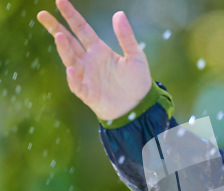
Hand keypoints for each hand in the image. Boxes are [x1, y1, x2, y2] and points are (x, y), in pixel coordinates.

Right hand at [37, 0, 151, 120]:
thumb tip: (119, 13)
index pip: (82, 29)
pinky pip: (77, 85)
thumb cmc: (137, 81)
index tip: (60, 1)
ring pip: (70, 60)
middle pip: (69, 42)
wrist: (139, 106)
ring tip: (59, 36)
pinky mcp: (87, 93)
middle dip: (56, 28)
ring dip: (64, 49)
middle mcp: (89, 61)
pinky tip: (70, 69)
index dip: (71, 16)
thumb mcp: (135, 56)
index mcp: (99, 50)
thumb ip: (126, 37)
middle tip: (42, 14)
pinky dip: (72, 78)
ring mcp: (86, 77)